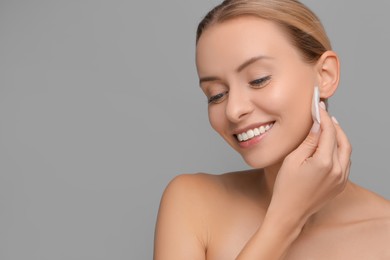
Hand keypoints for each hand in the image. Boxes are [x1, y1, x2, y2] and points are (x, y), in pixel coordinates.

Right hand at [269, 102, 351, 226]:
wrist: (290, 212)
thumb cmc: (286, 187)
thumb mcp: (293, 160)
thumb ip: (308, 141)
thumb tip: (317, 124)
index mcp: (325, 162)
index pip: (328, 131)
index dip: (324, 116)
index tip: (318, 105)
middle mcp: (338, 170)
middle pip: (342, 139)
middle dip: (333, 124)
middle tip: (324, 113)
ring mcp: (342, 178)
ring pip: (346, 150)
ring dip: (339, 136)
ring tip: (328, 127)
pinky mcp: (341, 184)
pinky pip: (345, 162)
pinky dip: (340, 150)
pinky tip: (330, 146)